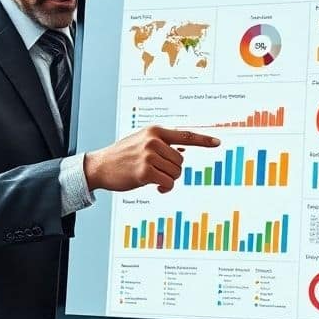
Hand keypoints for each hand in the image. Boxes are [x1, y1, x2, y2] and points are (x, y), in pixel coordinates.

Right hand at [84, 126, 219, 193]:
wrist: (100, 166)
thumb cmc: (122, 155)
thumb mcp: (142, 142)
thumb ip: (162, 144)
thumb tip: (184, 150)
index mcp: (155, 131)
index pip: (185, 135)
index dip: (203, 140)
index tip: (218, 142)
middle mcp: (154, 140)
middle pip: (181, 161)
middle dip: (173, 170)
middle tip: (158, 171)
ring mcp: (149, 155)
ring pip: (176, 172)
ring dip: (168, 179)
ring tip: (154, 178)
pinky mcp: (145, 171)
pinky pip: (168, 182)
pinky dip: (165, 188)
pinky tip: (156, 187)